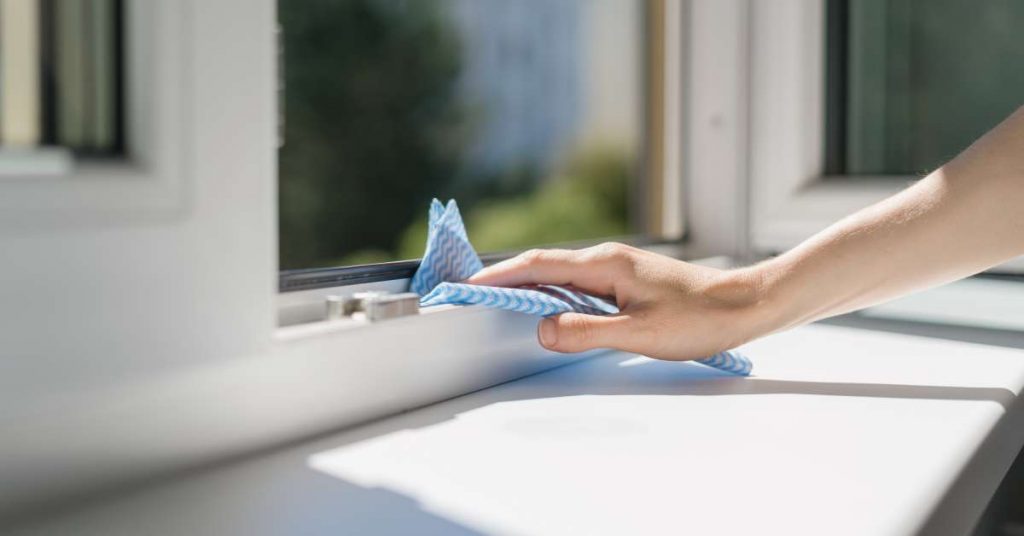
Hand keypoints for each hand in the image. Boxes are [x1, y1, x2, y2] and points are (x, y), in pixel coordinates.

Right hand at [466, 243, 775, 359]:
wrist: (743, 306)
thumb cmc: (698, 319)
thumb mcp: (638, 334)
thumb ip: (585, 332)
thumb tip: (542, 330)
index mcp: (605, 264)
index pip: (538, 265)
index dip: (500, 275)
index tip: (468, 285)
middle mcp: (607, 259)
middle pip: (543, 266)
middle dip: (505, 278)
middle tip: (470, 293)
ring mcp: (616, 269)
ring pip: (560, 275)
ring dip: (528, 287)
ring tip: (498, 302)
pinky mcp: (626, 281)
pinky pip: (578, 285)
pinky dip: (554, 295)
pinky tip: (549, 310)